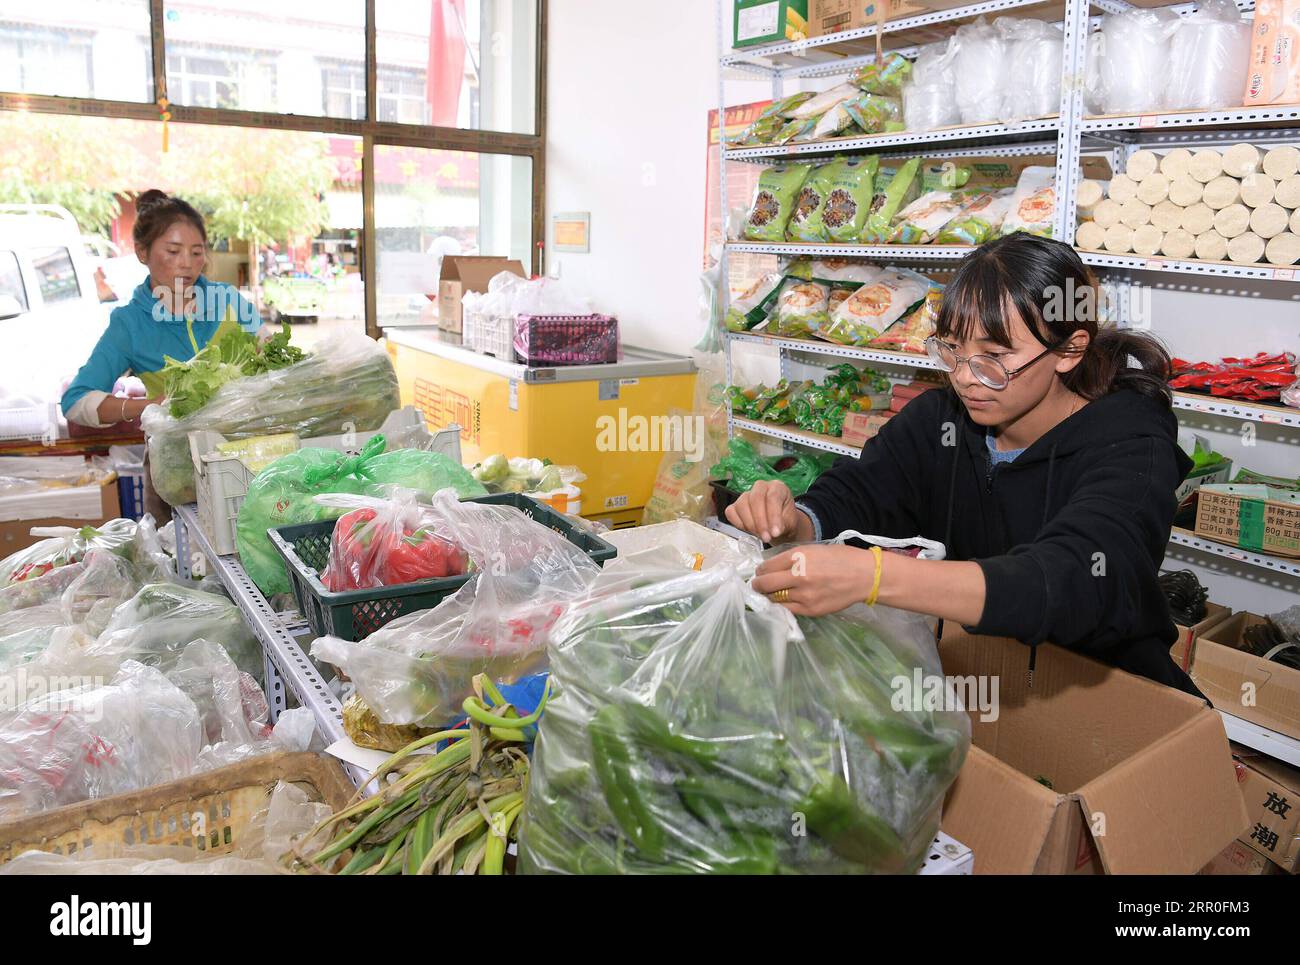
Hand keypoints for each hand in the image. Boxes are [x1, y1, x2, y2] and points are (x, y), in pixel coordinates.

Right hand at [725, 480, 801, 543]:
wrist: (777, 526)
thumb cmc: (785, 521)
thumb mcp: (790, 523)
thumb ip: (783, 525)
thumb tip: (774, 531)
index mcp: (777, 487)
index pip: (773, 497)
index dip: (773, 516)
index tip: (775, 533)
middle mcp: (761, 487)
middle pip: (755, 499)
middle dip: (760, 521)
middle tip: (766, 537)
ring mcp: (746, 495)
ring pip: (742, 505)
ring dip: (750, 524)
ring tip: (761, 536)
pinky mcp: (735, 505)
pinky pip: (731, 513)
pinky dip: (739, 524)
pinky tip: (750, 531)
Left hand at [751, 544, 876, 616]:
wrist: (864, 576)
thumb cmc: (840, 559)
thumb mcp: (812, 550)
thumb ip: (791, 558)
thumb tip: (770, 568)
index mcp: (798, 556)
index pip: (766, 566)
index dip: (760, 570)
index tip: (760, 572)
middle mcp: (798, 575)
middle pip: (764, 584)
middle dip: (757, 585)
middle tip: (757, 585)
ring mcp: (804, 595)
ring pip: (774, 598)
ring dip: (769, 596)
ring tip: (771, 593)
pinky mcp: (811, 609)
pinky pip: (787, 609)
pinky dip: (782, 605)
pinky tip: (785, 601)